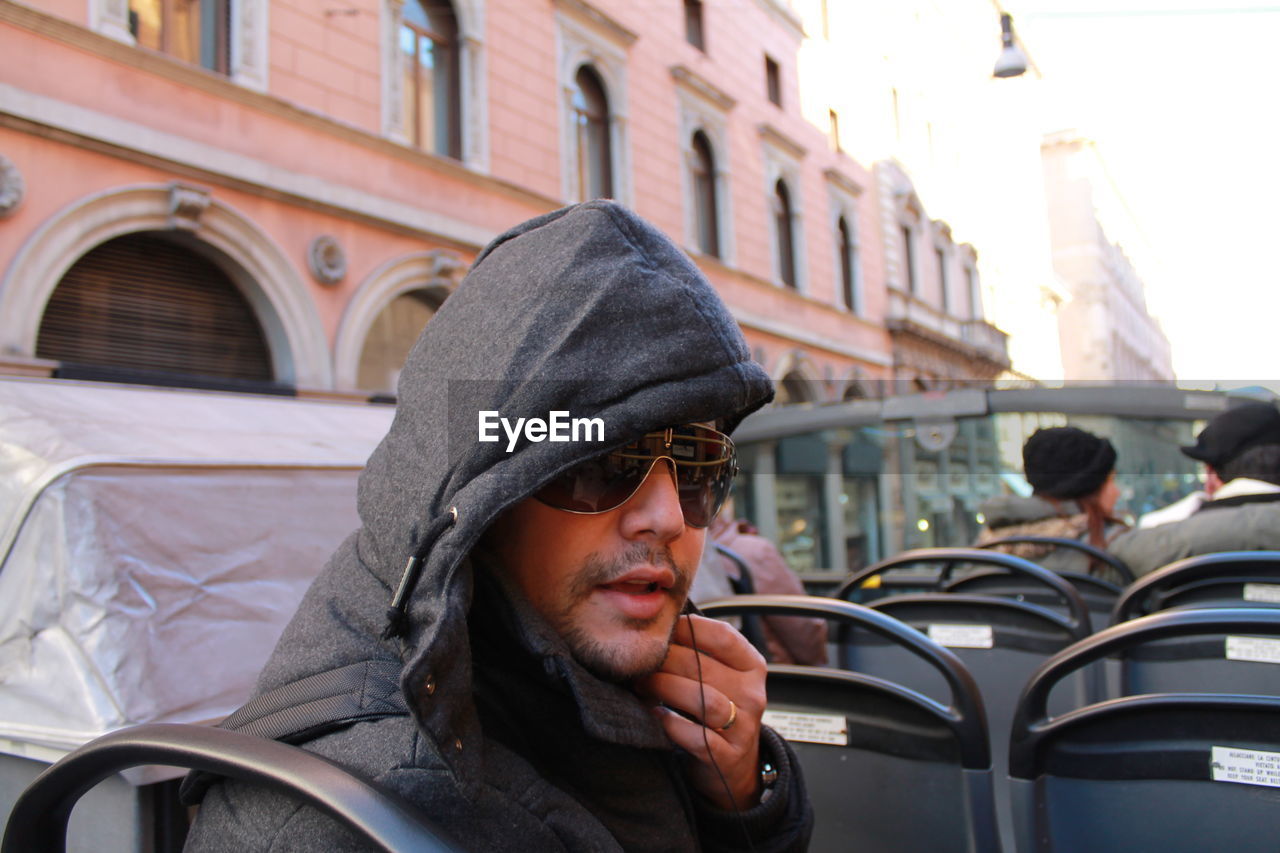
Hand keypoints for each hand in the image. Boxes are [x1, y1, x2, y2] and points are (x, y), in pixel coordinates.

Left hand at [636, 614, 766, 809]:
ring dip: (665, 688)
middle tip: (639, 663)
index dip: (687, 629)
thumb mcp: (720, 676)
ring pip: (702, 699)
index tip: (660, 631)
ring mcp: (743, 727)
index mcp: (752, 666)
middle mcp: (752, 694)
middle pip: (703, 666)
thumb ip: (699, 650)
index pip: (723, 636)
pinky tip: (657, 715)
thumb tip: (658, 624)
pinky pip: (697, 737)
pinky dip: (672, 724)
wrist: (733, 765)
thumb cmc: (717, 708)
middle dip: (664, 661)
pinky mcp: (727, 756)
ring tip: (642, 686)